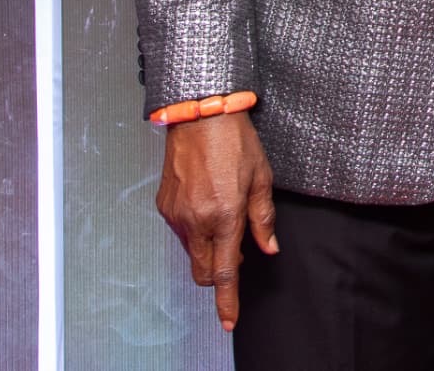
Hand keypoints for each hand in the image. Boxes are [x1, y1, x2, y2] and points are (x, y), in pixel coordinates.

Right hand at [155, 112, 278, 331]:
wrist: (199, 114)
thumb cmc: (234, 141)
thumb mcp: (261, 178)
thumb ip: (263, 218)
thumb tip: (268, 247)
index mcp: (224, 216)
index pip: (225, 272)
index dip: (227, 301)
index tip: (228, 320)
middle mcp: (196, 220)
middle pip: (204, 270)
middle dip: (219, 273)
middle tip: (237, 249)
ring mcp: (176, 214)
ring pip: (192, 252)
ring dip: (208, 248)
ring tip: (223, 215)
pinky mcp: (164, 206)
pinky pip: (181, 232)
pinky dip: (196, 230)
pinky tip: (207, 204)